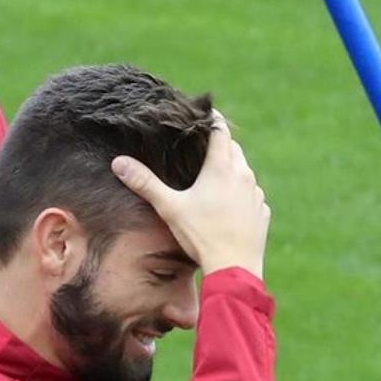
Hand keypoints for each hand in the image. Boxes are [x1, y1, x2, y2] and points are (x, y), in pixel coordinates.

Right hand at [110, 110, 270, 278]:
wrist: (234, 267)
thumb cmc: (201, 234)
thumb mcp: (169, 207)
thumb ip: (144, 183)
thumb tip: (118, 162)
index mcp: (221, 167)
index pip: (220, 131)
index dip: (211, 119)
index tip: (202, 113)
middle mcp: (244, 175)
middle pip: (233, 149)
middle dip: (219, 145)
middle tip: (200, 147)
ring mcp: (256, 195)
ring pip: (244, 173)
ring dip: (230, 171)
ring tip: (211, 179)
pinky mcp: (262, 213)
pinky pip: (251, 196)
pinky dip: (240, 194)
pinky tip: (226, 207)